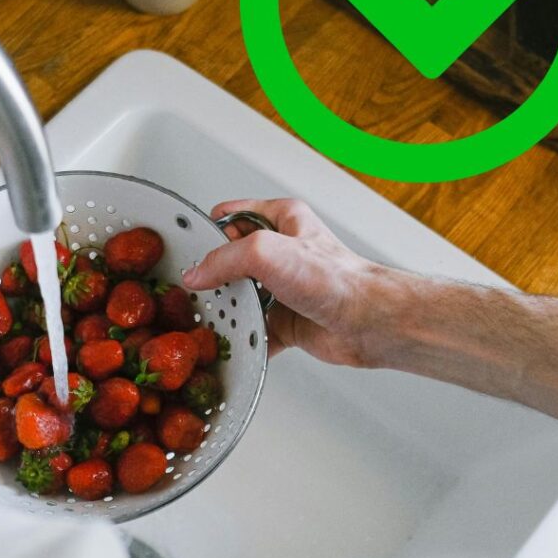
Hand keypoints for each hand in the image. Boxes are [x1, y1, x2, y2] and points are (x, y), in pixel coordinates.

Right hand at [183, 199, 395, 365]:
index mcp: (280, 219)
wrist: (368, 322)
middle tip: (199, 288)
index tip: (189, 250)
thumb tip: (196, 274)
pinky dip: (244, 340)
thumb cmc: (336, 279)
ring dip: (227, 311)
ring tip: (216, 316)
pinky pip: (253, 331)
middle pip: (229, 260)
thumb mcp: (267, 252)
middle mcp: (281, 251)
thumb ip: (224, 259)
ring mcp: (282, 287)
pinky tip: (237, 341)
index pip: (229, 217)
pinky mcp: (285, 320)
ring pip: (239, 298)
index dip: (208, 232)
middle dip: (213, 277)